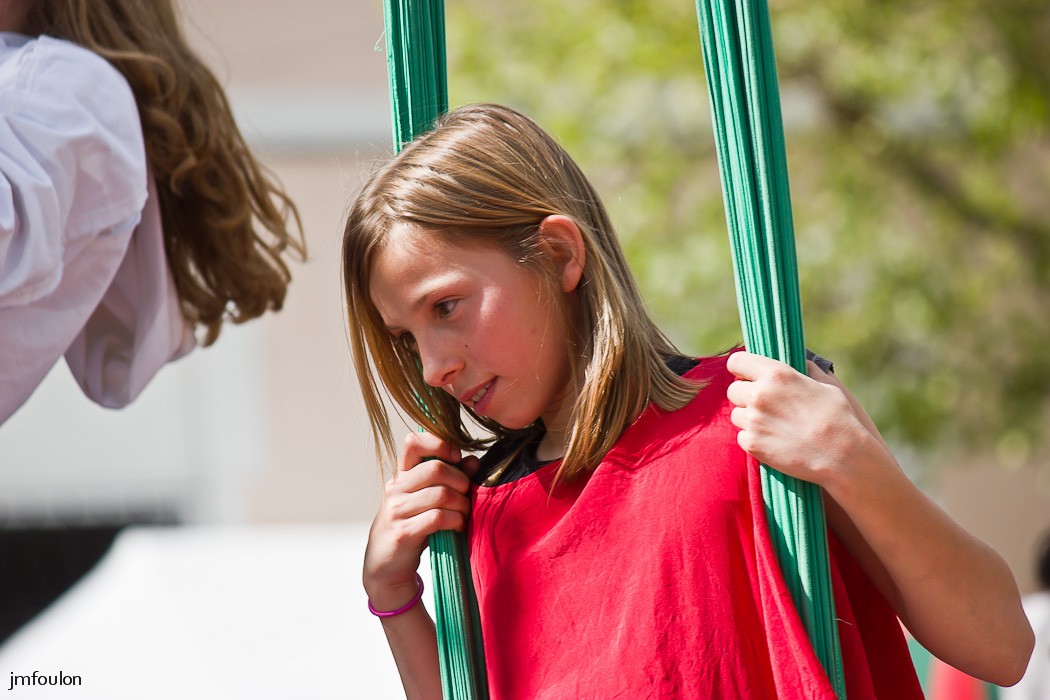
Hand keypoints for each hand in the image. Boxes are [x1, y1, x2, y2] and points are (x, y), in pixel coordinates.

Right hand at [363, 431, 479, 609]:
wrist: (385, 566)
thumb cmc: (411, 527)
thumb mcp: (425, 500)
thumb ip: (449, 478)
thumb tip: (473, 461)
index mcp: (400, 475)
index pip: (412, 442)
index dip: (439, 443)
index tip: (456, 457)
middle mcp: (395, 489)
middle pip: (436, 468)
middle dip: (461, 481)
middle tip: (467, 494)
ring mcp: (396, 511)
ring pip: (442, 494)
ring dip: (462, 504)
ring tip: (465, 514)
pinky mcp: (403, 533)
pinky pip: (439, 518)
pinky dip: (456, 521)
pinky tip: (458, 526)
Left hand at [725, 351, 880, 487]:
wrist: (842, 457)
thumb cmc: (839, 419)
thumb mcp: (826, 386)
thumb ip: (807, 372)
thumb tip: (802, 361)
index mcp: (776, 375)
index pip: (736, 362)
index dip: (741, 369)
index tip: (747, 376)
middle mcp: (760, 395)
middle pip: (733, 390)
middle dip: (745, 396)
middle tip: (765, 405)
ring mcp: (753, 420)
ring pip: (736, 414)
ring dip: (749, 419)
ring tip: (774, 425)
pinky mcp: (752, 444)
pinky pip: (742, 436)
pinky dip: (753, 439)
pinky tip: (774, 441)